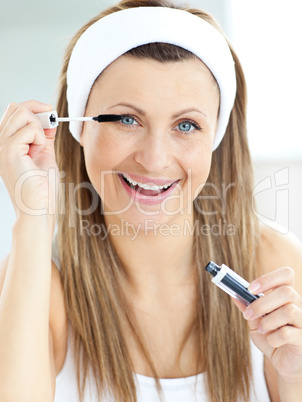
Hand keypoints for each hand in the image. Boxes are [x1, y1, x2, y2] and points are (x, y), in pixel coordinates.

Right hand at [0, 101, 57, 218]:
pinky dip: (41, 138)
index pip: (14, 111)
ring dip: (39, 127)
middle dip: (39, 111)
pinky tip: (38, 152)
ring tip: (40, 147)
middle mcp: (0, 143)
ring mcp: (2, 146)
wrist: (38, 209)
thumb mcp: (44, 154)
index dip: (34, 107)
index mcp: (6, 143)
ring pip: (22, 113)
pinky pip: (29, 128)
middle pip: (16, 107)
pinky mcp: (9, 151)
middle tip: (50, 128)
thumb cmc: (42, 188)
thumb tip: (49, 118)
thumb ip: (44, 136)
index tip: (51, 114)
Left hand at [234, 267, 301, 381]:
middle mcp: (299, 305)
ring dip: (268, 321)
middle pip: (287, 292)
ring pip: (289, 311)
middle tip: (249, 314)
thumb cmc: (271, 339)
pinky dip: (274, 337)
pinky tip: (272, 341)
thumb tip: (234, 294)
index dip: (268, 278)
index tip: (250, 289)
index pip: (286, 275)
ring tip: (262, 329)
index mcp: (286, 297)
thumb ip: (247, 308)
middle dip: (262, 303)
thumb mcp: (255, 322)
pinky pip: (289, 333)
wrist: (285, 364)